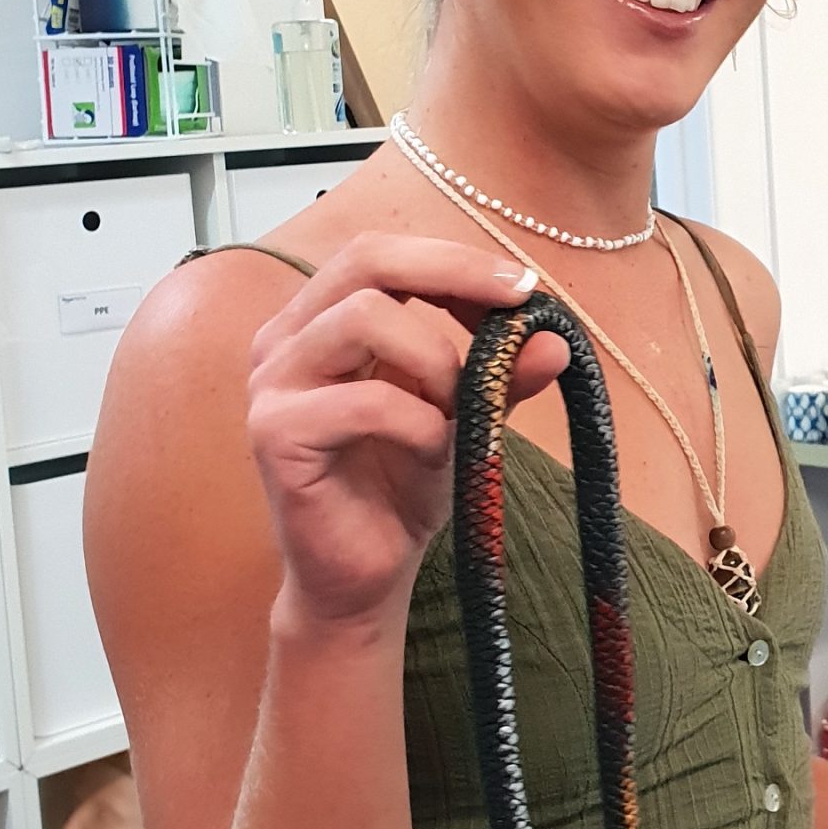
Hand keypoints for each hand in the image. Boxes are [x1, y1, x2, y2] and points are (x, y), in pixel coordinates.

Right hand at [244, 233, 569, 633]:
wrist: (362, 576)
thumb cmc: (400, 485)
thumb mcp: (463, 416)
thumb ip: (499, 374)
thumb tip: (554, 339)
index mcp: (321, 321)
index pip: (380, 253)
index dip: (451, 258)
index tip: (521, 285)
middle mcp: (287, 340)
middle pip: (365, 261)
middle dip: (450, 274)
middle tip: (514, 303)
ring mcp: (273, 385)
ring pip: (364, 318)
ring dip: (435, 361)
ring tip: (456, 412)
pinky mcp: (276, 435)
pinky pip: (366, 401)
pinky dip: (420, 422)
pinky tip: (433, 452)